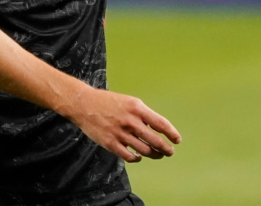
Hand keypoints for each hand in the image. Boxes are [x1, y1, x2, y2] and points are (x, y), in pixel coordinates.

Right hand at [63, 87, 180, 162]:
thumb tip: (159, 129)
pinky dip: (137, 158)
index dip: (172, 134)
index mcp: (136, 108)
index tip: (177, 140)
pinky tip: (138, 157)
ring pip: (145, 151)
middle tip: (169, 152)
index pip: (161, 124)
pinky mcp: (111, 143)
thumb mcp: (129, 102)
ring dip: (154, 154)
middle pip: (156, 141)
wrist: (84, 104)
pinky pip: (129, 156)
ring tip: (156, 154)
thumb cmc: (108, 102)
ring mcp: (120, 133)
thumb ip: (143, 115)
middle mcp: (130, 121)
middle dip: (166, 149)